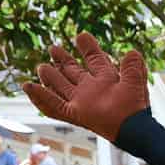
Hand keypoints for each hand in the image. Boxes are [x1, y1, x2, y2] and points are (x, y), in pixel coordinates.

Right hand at [22, 31, 150, 140]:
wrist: (133, 129)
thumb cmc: (136, 109)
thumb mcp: (136, 83)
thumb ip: (133, 68)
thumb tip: (132, 52)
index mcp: (106, 80)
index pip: (95, 59)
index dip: (88, 47)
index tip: (81, 35)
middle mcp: (91, 90)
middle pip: (73, 72)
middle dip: (63, 60)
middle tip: (52, 48)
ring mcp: (82, 102)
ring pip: (62, 87)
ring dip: (51, 77)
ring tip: (41, 67)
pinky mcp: (75, 113)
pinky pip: (55, 105)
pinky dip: (41, 97)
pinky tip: (28, 87)